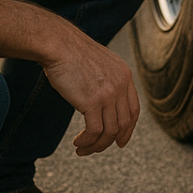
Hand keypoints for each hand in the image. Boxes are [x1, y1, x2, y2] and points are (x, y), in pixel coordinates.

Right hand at [41, 28, 140, 155]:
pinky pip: (94, 132)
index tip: (120, 141)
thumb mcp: (100, 64)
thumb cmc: (71, 53)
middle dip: (111, 141)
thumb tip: (103, 103)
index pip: (134, 110)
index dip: (128, 129)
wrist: (58, 44)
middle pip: (124, 124)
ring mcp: (108, 94)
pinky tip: (78, 143)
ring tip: (82, 149)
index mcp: (124, 75)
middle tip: (97, 149)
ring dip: (95, 145)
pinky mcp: (92, 102)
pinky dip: (87, 142)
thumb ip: (107, 81)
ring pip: (109, 132)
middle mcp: (120, 85)